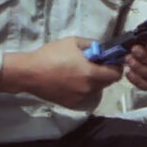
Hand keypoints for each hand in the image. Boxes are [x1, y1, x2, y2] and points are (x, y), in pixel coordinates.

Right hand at [0, 38, 122, 109]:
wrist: (29, 73)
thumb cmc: (50, 55)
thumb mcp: (72, 42)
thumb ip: (91, 44)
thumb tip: (102, 48)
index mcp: (91, 73)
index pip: (116, 74)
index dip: (116, 67)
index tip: (112, 62)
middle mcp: (89, 88)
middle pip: (107, 83)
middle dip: (105, 73)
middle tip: (94, 65)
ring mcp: (81, 98)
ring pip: (96, 90)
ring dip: (94, 82)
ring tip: (80, 72)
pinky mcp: (72, 104)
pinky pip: (85, 96)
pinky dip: (83, 89)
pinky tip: (71, 81)